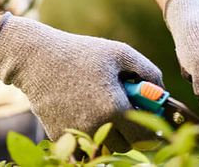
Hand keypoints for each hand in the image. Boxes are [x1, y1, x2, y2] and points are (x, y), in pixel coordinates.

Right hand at [0, 13, 162, 151]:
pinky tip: (83, 111)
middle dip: (129, 132)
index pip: (145, 137)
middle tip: (123, 110)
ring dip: (109, 134)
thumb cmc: (80, 52)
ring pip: (104, 147)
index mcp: (115, 108)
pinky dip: (88, 134)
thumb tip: (162, 91)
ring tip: (102, 108)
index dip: (151, 129)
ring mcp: (77, 133)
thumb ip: (148, 71)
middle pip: (125, 146)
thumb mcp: (119, 53)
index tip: (149, 119)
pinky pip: (83, 145)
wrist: (36, 58)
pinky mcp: (60, 136)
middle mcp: (97, 126)